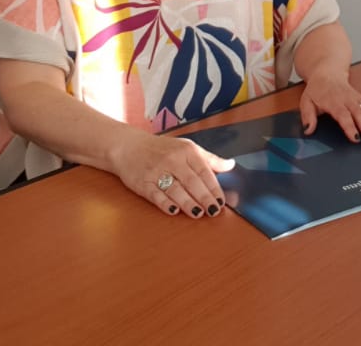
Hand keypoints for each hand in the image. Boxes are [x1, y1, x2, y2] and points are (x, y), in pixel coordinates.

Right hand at [110, 127, 235, 218]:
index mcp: (186, 151)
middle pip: (192, 182)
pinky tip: (174, 211)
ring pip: (175, 189)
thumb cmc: (162, 149)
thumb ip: (209, 159)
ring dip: (188, 203)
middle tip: (213, 210)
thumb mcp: (187, 148)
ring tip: (198, 214)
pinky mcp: (143, 183)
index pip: (204, 171)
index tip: (221, 200)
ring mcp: (156, 171)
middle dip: (204, 198)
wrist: (129, 147)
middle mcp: (172, 160)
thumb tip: (231, 165)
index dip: (214, 187)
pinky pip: (156, 195)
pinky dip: (165, 204)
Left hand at [299, 69, 360, 142]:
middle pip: (360, 113)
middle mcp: (347, 99)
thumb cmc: (317, 89)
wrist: (327, 73)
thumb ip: (307, 117)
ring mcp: (357, 98)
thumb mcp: (306, 102)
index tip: (355, 138)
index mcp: (333, 100)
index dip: (350, 127)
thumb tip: (308, 130)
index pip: (343, 115)